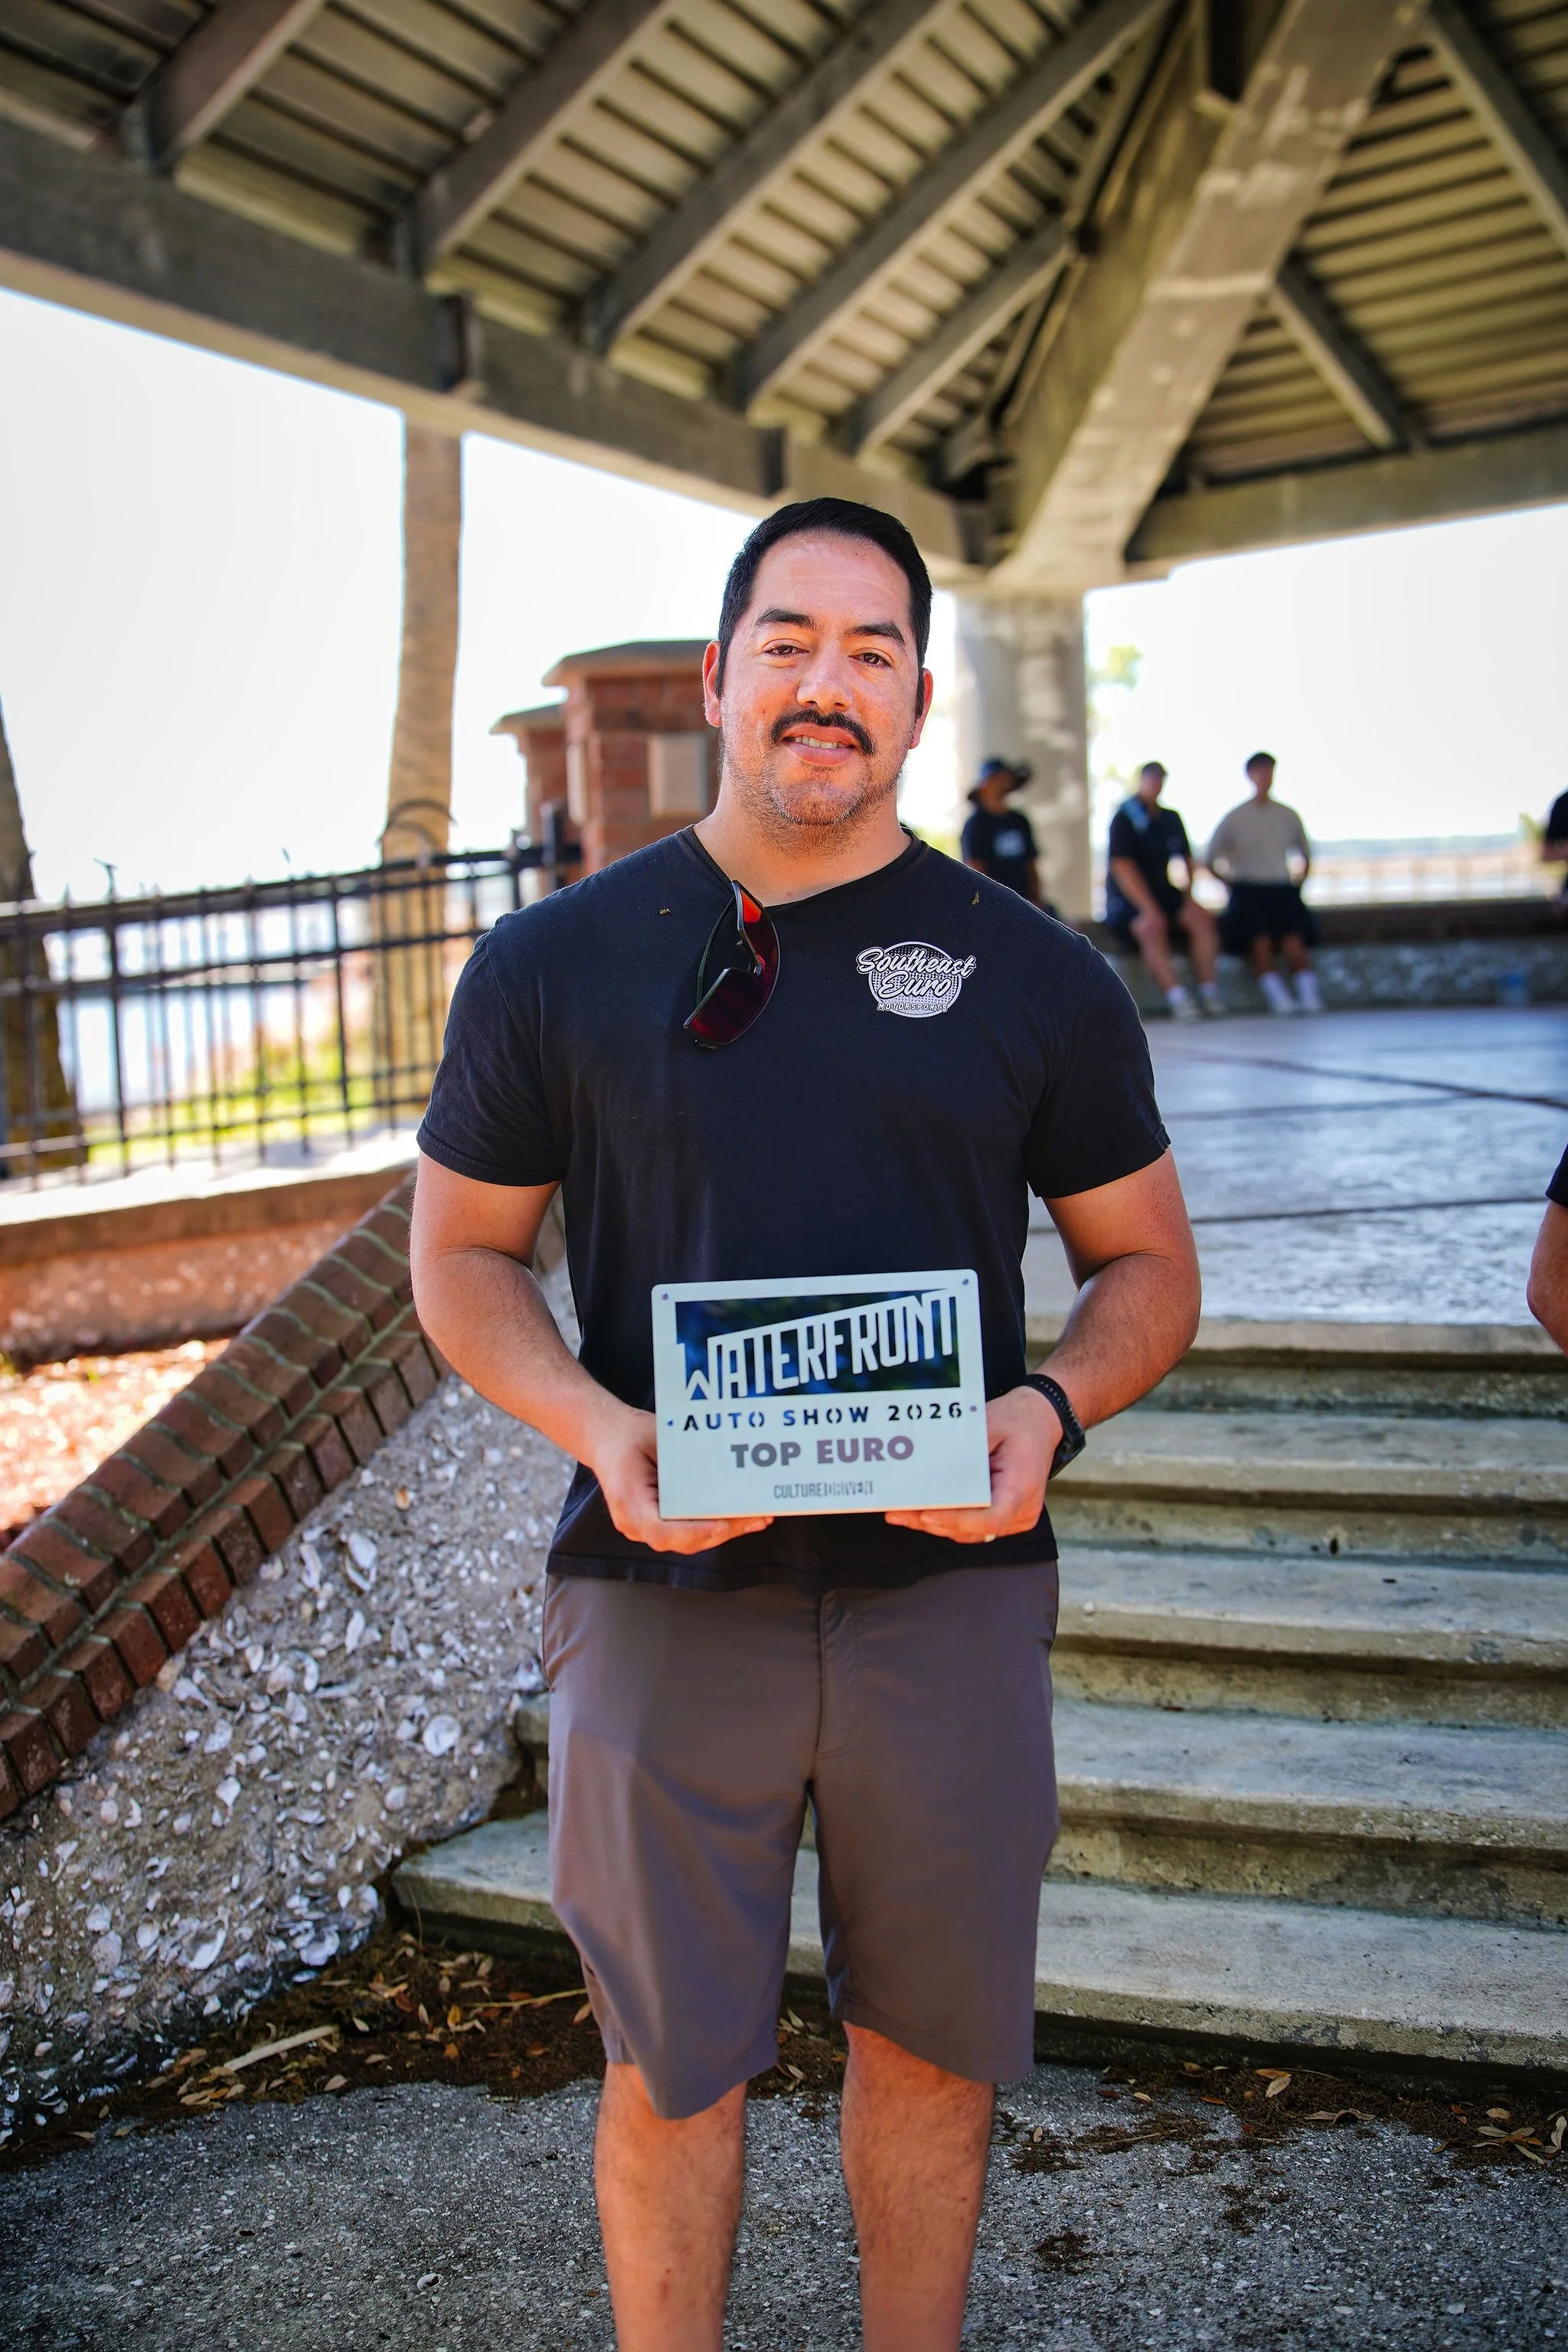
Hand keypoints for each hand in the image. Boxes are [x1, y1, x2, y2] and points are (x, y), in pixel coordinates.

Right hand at [585, 1401, 774, 1555]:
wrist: (605, 1437)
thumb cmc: (628, 1435)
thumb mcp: (656, 1438)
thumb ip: (684, 1461)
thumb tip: (725, 1474)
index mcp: (628, 1501)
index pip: (662, 1531)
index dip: (694, 1532)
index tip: (722, 1524)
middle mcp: (633, 1523)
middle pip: (682, 1540)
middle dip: (723, 1531)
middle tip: (757, 1518)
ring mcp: (643, 1528)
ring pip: (688, 1540)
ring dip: (724, 1531)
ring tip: (758, 1518)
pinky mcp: (656, 1525)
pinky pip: (687, 1532)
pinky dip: (713, 1526)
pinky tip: (741, 1518)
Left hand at [884, 1385, 1057, 1545]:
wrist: (1042, 1421)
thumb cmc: (1017, 1420)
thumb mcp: (988, 1425)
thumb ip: (962, 1451)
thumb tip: (927, 1469)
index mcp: (1022, 1486)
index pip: (990, 1517)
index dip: (955, 1520)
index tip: (925, 1514)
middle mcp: (1023, 1509)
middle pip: (974, 1529)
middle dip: (933, 1522)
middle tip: (897, 1513)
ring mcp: (1017, 1517)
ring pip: (972, 1532)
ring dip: (937, 1524)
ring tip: (900, 1514)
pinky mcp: (1008, 1517)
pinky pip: (975, 1526)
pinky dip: (950, 1520)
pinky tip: (921, 1513)